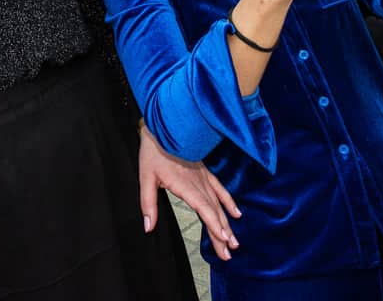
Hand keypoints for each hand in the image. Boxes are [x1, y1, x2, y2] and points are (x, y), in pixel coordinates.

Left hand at [138, 125, 239, 260]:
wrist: (164, 127)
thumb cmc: (153, 152)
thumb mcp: (146, 177)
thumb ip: (148, 203)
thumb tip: (149, 227)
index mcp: (185, 184)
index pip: (204, 208)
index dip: (214, 224)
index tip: (224, 239)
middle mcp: (198, 182)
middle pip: (214, 211)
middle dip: (222, 234)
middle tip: (229, 254)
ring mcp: (204, 177)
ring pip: (219, 204)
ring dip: (227, 223)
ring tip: (235, 242)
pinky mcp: (205, 173)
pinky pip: (220, 189)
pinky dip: (229, 202)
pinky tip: (236, 214)